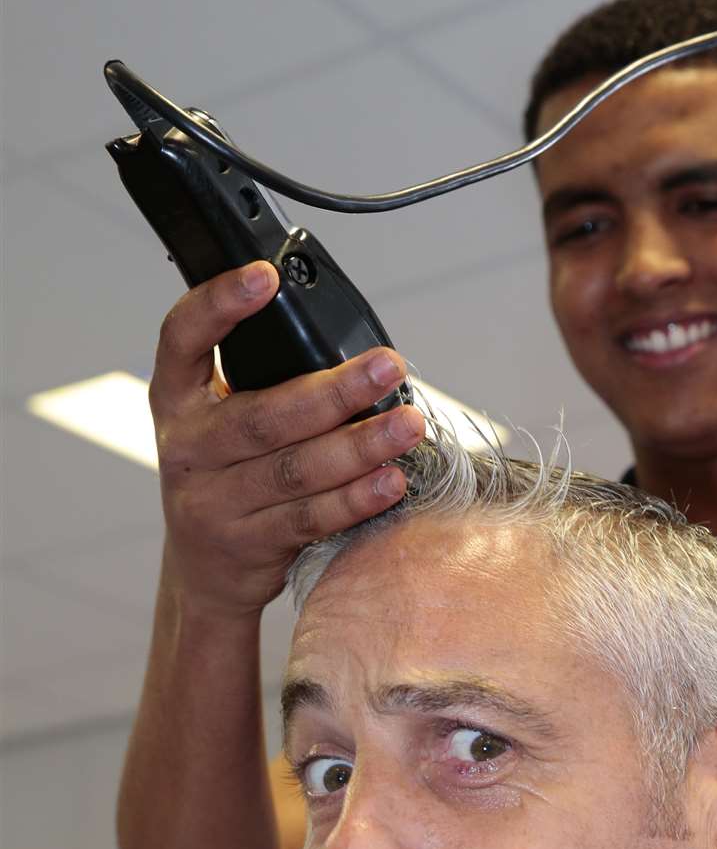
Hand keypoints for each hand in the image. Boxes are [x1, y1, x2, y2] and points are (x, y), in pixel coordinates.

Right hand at [151, 260, 425, 618]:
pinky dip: (355, 499)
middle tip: (388, 367)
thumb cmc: (228, 478)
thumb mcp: (221, 424)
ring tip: (408, 426)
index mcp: (177, 399)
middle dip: (334, 391)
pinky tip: (391, 482)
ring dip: (358, 446)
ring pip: (293, 470)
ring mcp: (212, 502)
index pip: (182, 338)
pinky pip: (309, 518)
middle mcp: (187, 448)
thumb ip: (263, 385)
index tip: (265, 275)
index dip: (219, 303)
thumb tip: (353, 351)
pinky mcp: (246, 545)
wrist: (203, 573)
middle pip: (263, 415)